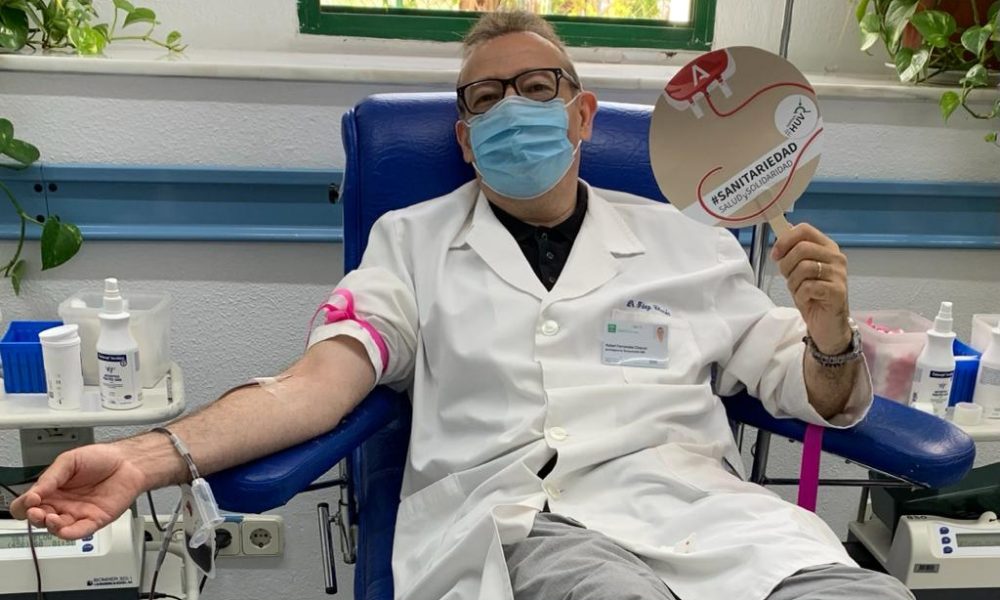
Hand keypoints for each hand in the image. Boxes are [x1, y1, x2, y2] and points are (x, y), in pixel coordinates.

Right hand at [10, 444, 145, 539]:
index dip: (24, 505)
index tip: (31, 499)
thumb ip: (51, 476)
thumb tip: (34, 492)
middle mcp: (62, 504)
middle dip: (34, 517)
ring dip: (49, 526)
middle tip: (37, 511)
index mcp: (52, 489)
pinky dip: (69, 533)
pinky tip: (63, 529)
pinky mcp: (94, 521)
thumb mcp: (70, 460)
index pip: (27, 504)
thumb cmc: (102, 459)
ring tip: (51, 517)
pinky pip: (78, 532)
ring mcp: (77, 513)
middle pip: (38, 519)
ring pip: (56, 528)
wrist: (129, 462)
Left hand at [770, 223, 850, 354]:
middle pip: (802, 248)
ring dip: (793, 282)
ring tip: (798, 290)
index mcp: (827, 247)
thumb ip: (792, 250)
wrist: (826, 323)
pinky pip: (808, 286)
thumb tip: (784, 227)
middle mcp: (836, 257)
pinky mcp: (837, 291)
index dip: (785, 240)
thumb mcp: (798, 269)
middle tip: (787, 277)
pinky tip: (806, 299)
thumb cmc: (812, 294)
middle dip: (786, 264)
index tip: (776, 255)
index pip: (804, 230)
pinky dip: (800, 295)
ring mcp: (839, 274)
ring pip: (804, 267)